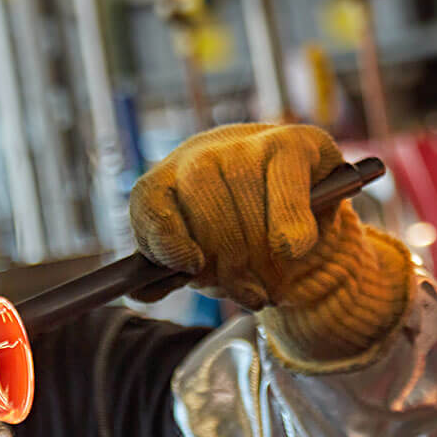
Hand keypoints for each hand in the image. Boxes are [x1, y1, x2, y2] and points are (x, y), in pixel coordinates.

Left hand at [130, 123, 411, 368]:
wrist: (297, 192)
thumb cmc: (233, 230)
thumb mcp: (195, 255)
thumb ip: (167, 273)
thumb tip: (139, 293)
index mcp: (164, 181)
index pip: (149, 203)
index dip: (168, 241)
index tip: (192, 268)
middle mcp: (200, 155)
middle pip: (206, 213)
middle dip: (228, 266)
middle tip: (248, 295)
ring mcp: (246, 143)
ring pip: (247, 207)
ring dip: (261, 259)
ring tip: (270, 286)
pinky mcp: (293, 141)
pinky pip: (286, 194)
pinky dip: (290, 229)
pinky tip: (292, 251)